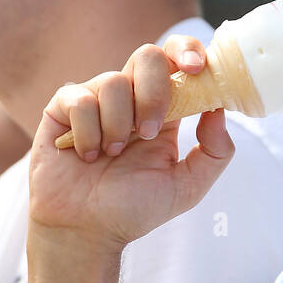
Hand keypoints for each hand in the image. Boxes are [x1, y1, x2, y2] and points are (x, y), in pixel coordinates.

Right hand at [28, 35, 235, 252]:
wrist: (85, 232)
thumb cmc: (132, 209)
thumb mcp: (187, 187)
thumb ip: (215, 151)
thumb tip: (220, 109)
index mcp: (163, 108)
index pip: (177, 59)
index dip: (188, 51)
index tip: (197, 68)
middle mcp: (130, 98)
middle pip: (148, 56)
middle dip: (153, 93)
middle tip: (148, 133)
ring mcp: (95, 100)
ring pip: (114, 82)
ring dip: (118, 126)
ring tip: (112, 156)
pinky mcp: (62, 109)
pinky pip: (79, 99)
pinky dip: (87, 132)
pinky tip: (86, 156)